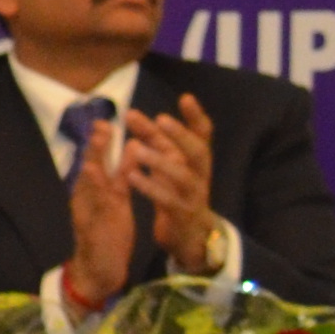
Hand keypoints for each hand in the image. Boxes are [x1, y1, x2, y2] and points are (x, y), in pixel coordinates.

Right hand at [63, 116, 140, 309]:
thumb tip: (126, 154)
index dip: (102, 143)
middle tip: (102, 120)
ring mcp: (89, 212)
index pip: (98, 164)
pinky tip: (95, 170)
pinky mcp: (94, 225)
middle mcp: (88, 200)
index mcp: (94, 195)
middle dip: (97, 144)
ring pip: (91, 181)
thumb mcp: (114, 205)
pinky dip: (95, 185)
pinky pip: (95, 203)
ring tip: (100, 136)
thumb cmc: (107, 238)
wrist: (97, 273)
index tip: (106, 121)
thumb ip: (118, 180)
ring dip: (95, 157)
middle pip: (91, 166)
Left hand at [119, 103, 225, 276]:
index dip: (197, 117)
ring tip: (137, 148)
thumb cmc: (176, 194)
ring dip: (160, 161)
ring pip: (183, 176)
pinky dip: (150, 188)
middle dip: (180, 135)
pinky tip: (131, 177)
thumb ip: (155, 144)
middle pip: (198, 151)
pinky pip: (168, 200)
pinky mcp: (181, 214)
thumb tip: (136, 116)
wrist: (189, 236)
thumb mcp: (168, 167)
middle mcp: (200, 175)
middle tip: (160, 119)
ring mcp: (193, 195)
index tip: (185, 97)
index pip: (204, 135)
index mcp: (197, 161)